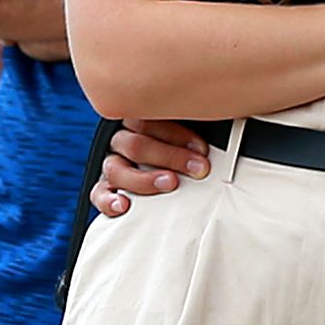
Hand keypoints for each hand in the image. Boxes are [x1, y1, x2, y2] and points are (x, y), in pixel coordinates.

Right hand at [91, 119, 213, 217]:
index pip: (148, 120)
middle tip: (197, 168)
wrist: (171, 169)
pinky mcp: (105, 188)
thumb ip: (198, 124)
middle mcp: (122, 140)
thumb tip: (226, 119)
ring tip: (169, 183)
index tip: (202, 149)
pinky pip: (99, 193)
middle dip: (170, 157)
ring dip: (144, 178)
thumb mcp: (193, 128)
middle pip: (135, 145)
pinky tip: (123, 205)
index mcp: (138, 118)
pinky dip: (109, 200)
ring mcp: (112, 164)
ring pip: (116, 168)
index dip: (176, 135)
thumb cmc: (186, 145)